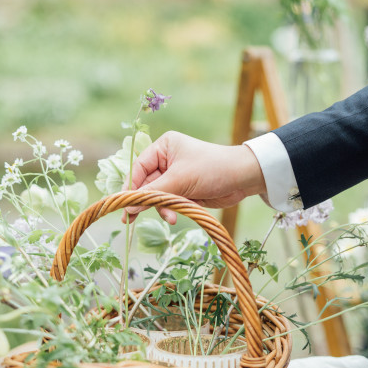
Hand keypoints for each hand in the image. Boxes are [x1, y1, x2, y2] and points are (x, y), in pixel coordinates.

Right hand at [122, 131, 265, 223]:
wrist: (243, 179)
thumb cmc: (212, 169)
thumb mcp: (180, 179)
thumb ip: (153, 193)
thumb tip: (128, 206)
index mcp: (163, 147)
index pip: (138, 168)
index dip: (130, 187)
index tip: (124, 205)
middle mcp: (166, 160)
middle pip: (145, 184)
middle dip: (146, 201)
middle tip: (131, 220)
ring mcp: (175, 176)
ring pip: (157, 196)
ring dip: (161, 208)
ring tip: (171, 218)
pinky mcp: (183, 191)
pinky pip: (168, 203)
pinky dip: (171, 210)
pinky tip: (176, 216)